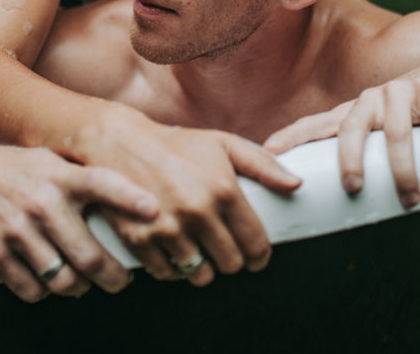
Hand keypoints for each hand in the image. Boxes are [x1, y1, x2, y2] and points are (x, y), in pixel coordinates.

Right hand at [0, 137, 158, 301]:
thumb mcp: (49, 160)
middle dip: (113, 277)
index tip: (154, 210)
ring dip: (78, 288)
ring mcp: (16, 230)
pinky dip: (44, 292)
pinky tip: (47, 281)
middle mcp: (41, 203)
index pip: (102, 184)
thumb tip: (131, 193)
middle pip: (89, 256)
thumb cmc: (10, 168)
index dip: (129, 198)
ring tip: (83, 283)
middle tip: (121, 280)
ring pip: (63, 279)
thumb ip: (82, 178)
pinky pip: (31, 289)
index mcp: (60, 177)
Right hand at [84, 115, 301, 286]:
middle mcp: (198, 213)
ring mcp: (167, 229)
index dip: (260, 255)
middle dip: (232, 259)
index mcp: (223, 190)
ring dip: (203, 267)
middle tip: (226, 249)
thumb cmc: (177, 145)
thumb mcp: (224, 145)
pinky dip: (174, 269)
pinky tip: (176, 253)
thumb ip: (264, 165)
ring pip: (200, 274)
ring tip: (200, 249)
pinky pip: (167, 274)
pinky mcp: (139, 240)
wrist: (122, 144)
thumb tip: (296, 184)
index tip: (256, 256)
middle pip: (230, 263)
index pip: (255, 243)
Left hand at [264, 66, 419, 208]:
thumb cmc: (416, 115)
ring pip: (396, 133)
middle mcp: (373, 98)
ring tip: (411, 200)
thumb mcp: (387, 130)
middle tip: (352, 188)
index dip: (294, 135)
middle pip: (352, 127)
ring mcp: (402, 91)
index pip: (319, 123)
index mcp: (356, 111)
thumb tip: (351, 205)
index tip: (269, 151)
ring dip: (403, 170)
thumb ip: (369, 155)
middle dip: (349, 159)